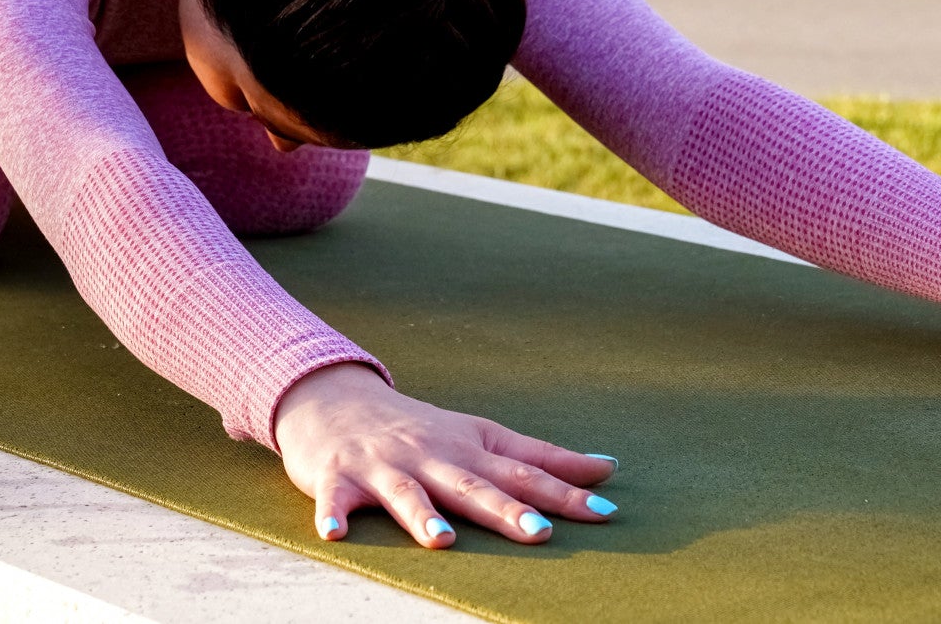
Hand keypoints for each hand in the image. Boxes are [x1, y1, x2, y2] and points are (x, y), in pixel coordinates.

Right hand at [272, 363, 618, 548]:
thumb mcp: (481, 437)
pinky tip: (335, 533)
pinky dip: (333, 514)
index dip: (564, 491)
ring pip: (406, 493)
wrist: (334, 399)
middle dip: (505, 509)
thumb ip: (541, 458)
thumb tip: (607, 468)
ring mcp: (383, 466)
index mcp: (468, 447)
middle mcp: (431, 455)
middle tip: (539, 531)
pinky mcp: (337, 475)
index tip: (605, 511)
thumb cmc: (419, 428)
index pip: (523, 471)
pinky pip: (334, 497)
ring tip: (444, 541)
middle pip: (471, 485)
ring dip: (423, 516)